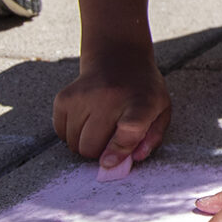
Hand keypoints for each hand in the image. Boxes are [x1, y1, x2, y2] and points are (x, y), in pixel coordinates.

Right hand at [54, 44, 171, 171]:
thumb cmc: (142, 92)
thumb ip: (152, 138)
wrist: (118, 59)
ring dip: (85, 144)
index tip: (109, 162)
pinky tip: (86, 119)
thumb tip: (134, 159)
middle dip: (100, 153)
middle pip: (92, 146)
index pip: (129, 129)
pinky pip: (61, 134)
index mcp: (141, 102)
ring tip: (99, 126)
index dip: (118, 149)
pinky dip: (72, 134)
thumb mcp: (160, 111)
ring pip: (74, 144)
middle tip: (109, 140)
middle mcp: (109, 97)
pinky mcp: (64, 98)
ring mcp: (83, 96)